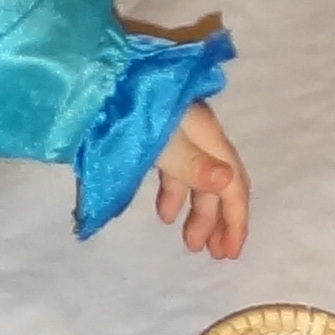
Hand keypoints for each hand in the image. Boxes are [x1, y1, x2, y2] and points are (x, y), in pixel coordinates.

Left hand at [148, 103, 249, 257]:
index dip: (235, 220)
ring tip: (188, 240)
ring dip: (197, 212)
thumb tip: (227, 182)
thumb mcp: (164, 141)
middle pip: (218, 184)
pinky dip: (174, 195)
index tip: (229, 253)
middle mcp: (198, 136)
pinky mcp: (156, 137)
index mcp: (207, 136)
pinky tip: (164, 212)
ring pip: (196, 181)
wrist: (99, 80)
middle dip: (218, 221)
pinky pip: (175, 173)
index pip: (232, 184)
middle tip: (211, 254)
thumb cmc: (133, 111)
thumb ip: (193, 165)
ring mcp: (177, 135)